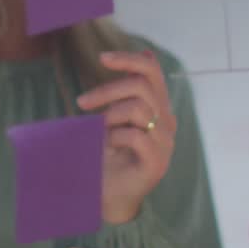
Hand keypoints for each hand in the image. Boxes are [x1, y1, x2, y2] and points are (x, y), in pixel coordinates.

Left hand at [75, 50, 176, 223]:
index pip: (152, 72)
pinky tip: (108, 148)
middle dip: (106, 90)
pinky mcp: (157, 162)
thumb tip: (147, 51)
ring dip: (109, 117)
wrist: (110, 196)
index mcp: (159, 108)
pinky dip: (114, 138)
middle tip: (81, 103)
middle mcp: (167, 123)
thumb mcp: (116, 116)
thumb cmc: (109, 155)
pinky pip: (134, 136)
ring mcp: (165, 143)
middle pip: (140, 87)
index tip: (101, 58)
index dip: (129, 59)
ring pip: (136, 109)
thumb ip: (128, 90)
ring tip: (99, 133)